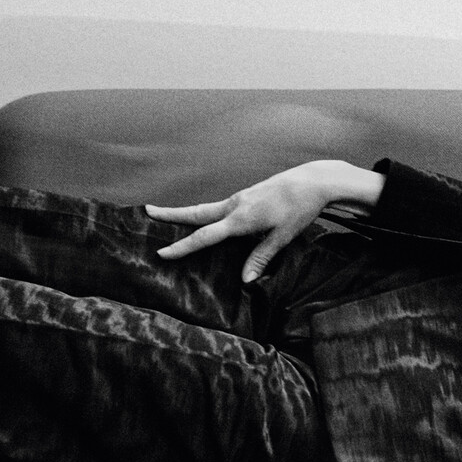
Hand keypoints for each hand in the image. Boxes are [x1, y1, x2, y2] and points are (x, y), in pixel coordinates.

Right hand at [149, 159, 382, 282]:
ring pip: (207, 209)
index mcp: (240, 219)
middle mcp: (235, 206)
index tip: (162, 253)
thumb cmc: (300, 209)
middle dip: (171, 214)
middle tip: (148, 211)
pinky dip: (205, 213)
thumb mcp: (282, 237)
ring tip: (167, 215)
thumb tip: (245, 280)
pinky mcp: (247, 196)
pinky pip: (220, 207)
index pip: (205, 236)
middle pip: (196, 213)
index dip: (182, 247)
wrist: (313, 181)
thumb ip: (262, 257)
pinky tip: (206, 219)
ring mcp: (240, 198)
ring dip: (186, 213)